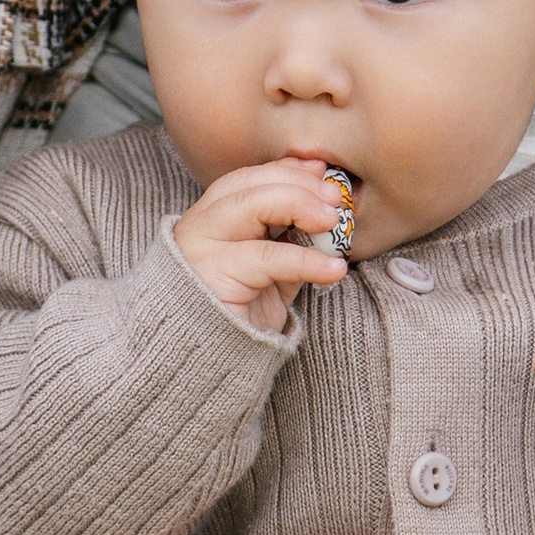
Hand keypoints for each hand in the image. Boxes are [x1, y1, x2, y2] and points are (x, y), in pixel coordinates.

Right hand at [171, 159, 350, 333]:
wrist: (203, 364)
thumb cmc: (238, 315)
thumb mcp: (269, 271)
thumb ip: (291, 240)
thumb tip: (329, 210)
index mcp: (211, 220)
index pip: (247, 180)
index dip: (285, 170)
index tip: (321, 170)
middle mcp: (200, 227)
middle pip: (247, 185)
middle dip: (296, 184)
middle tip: (335, 197)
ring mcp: (202, 249)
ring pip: (251, 207)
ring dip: (298, 205)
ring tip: (335, 222)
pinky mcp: (212, 277)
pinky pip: (267, 258)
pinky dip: (306, 260)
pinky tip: (333, 270)